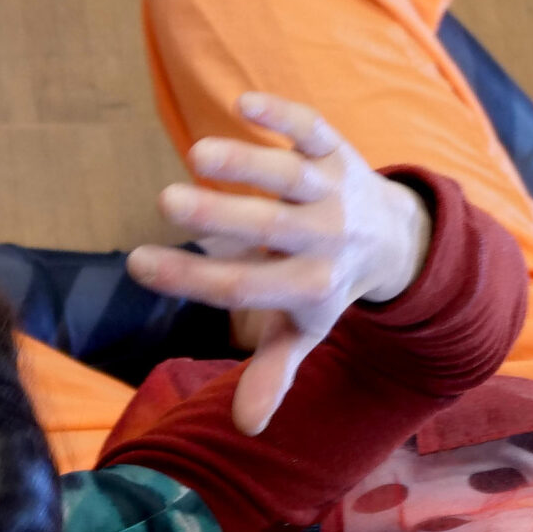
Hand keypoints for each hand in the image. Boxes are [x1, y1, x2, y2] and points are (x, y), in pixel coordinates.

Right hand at [125, 93, 432, 434]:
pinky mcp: (336, 151)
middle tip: (166, 203)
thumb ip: (273, 374)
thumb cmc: (323, 286)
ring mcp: (332, 191)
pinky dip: (285, 114)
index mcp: (308, 288)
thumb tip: (247, 428)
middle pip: (272, 228)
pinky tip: (245, 103)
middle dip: (221, 217)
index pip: (245, 286)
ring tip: (197, 154)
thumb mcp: (302, 332)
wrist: (394, 238)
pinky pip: (314, 129)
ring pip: (292, 175)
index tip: (139, 264)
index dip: (192, 279)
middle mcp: (324, 240)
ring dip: (249, 162)